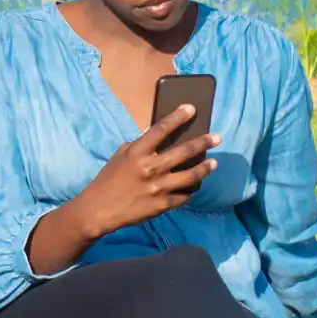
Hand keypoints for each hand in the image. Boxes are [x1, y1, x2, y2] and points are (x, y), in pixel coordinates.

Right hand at [70, 106, 220, 240]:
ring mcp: (159, 187)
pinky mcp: (163, 204)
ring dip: (205, 167)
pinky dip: (190, 189)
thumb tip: (160, 139)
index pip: (161, 129)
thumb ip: (140, 147)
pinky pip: (185, 195)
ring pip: (192, 175)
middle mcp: (150, 167)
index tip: (191, 108)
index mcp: (137, 152)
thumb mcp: (120, 157)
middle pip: (184, 151)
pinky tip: (194, 186)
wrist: (99, 209)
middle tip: (217, 138)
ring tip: (213, 163)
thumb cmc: (108, 179)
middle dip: (204, 142)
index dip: (178, 117)